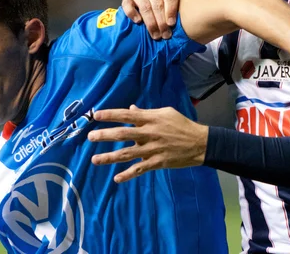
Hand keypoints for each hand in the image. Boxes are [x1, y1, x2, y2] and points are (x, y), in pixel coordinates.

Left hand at [87, 105, 208, 182]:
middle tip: (90, 137)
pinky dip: (128, 174)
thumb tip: (131, 110)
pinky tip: (116, 178)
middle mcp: (149, 133)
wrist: (200, 143)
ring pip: (126, 154)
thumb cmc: (182, 125)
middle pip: (122, 134)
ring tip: (95, 160)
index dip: (111, 115)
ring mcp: (152, 149)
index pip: (127, 116)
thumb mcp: (165, 113)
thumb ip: (146, 113)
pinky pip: (139, 169)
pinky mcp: (157, 162)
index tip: (96, 115)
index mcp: (150, 119)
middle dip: (105, 136)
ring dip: (109, 157)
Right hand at [122, 0, 179, 39]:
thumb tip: (175, 28)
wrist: (147, 10)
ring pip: (145, 6)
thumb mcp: (170, 11)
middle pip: (158, 4)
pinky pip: (128, 5)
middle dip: (161, 22)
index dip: (171, 11)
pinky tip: (138, 21)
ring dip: (151, 22)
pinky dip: (133, 13)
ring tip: (155, 35)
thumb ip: (173, 15)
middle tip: (164, 35)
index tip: (171, 24)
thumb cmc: (163, 13)